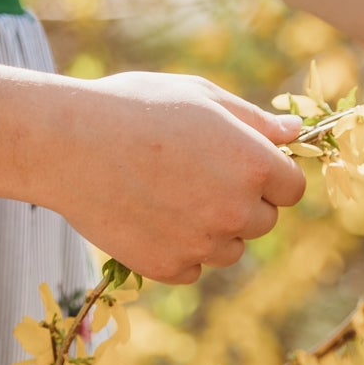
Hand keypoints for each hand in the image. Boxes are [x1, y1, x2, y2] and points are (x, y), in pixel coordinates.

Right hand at [51, 72, 305, 284]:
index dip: (270, 176)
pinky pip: (191, 266)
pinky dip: (177, 249)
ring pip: (229, 249)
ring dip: (211, 230)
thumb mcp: (201, 97)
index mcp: (254, 165)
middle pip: (263, 221)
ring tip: (167, 195)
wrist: (68, 144)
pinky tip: (148, 215)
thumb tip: (295, 134)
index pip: (292, 188)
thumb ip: (255, 120)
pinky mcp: (168, 267)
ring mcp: (203, 244)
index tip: (241, 165)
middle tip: (194, 176)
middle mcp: (236, 211)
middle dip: (240, 203)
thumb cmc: (136, 107)